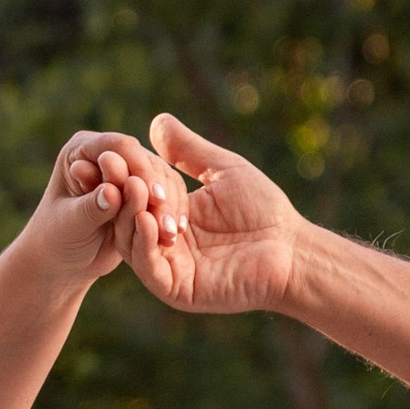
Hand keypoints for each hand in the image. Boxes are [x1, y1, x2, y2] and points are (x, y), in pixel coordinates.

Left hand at [32, 127, 188, 295]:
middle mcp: (108, 153)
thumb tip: (111, 191)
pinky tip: (175, 233)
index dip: (139, 168)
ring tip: (170, 233)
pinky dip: (171, 213)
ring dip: (168, 204)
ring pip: (161, 176)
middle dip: (158, 189)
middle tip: (166, 220)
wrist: (64, 259)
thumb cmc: (56, 239)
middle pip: (144, 159)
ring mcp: (127, 170)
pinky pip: (166, 195)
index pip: (117, 147)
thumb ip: (91, 206)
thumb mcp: (70, 224)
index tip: (154, 195)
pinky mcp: (142, 191)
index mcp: (81, 149)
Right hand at [80, 111, 300, 315]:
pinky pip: (149, 267)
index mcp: (171, 215)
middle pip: (127, 217)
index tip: (117, 153)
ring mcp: (168, 267)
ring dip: (130, 215)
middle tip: (118, 170)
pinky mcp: (176, 289)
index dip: (129, 174)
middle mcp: (163, 242)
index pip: (138, 193)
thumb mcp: (222, 171)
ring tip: (135, 188)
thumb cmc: (265, 210)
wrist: (292, 249)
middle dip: (124, 193)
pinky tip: (148, 219)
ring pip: (131, 242)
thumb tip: (158, 119)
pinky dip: (143, 243)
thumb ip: (189, 150)